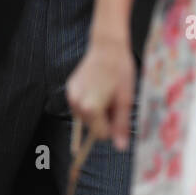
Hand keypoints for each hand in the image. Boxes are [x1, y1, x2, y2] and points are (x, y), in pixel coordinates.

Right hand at [65, 34, 135, 149]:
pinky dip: (88, 101)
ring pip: (85, 116)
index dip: (113, 128)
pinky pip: (80, 104)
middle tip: (113, 99)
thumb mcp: (126, 100)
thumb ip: (121, 125)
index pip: (101, 135)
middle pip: (92, 126)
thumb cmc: (121, 72)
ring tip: (105, 92)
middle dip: (104, 118)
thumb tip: (121, 147)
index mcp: (91, 109)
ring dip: (96, 111)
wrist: (107, 46)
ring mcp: (71, 96)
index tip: (120, 113)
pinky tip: (97, 86)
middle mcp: (77, 104)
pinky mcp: (70, 88)